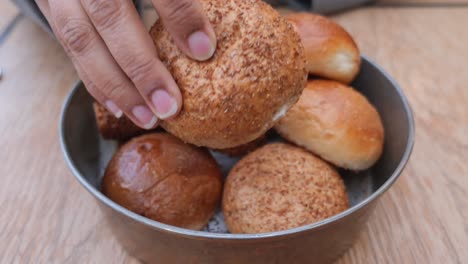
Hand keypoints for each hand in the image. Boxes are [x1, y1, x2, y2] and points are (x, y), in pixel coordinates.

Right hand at [35, 0, 215, 128]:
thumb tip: (211, 36)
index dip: (179, 13)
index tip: (204, 49)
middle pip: (109, 14)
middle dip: (141, 66)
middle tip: (170, 105)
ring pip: (81, 38)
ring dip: (116, 86)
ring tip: (148, 117)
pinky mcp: (51, 6)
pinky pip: (67, 48)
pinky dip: (95, 82)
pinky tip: (120, 108)